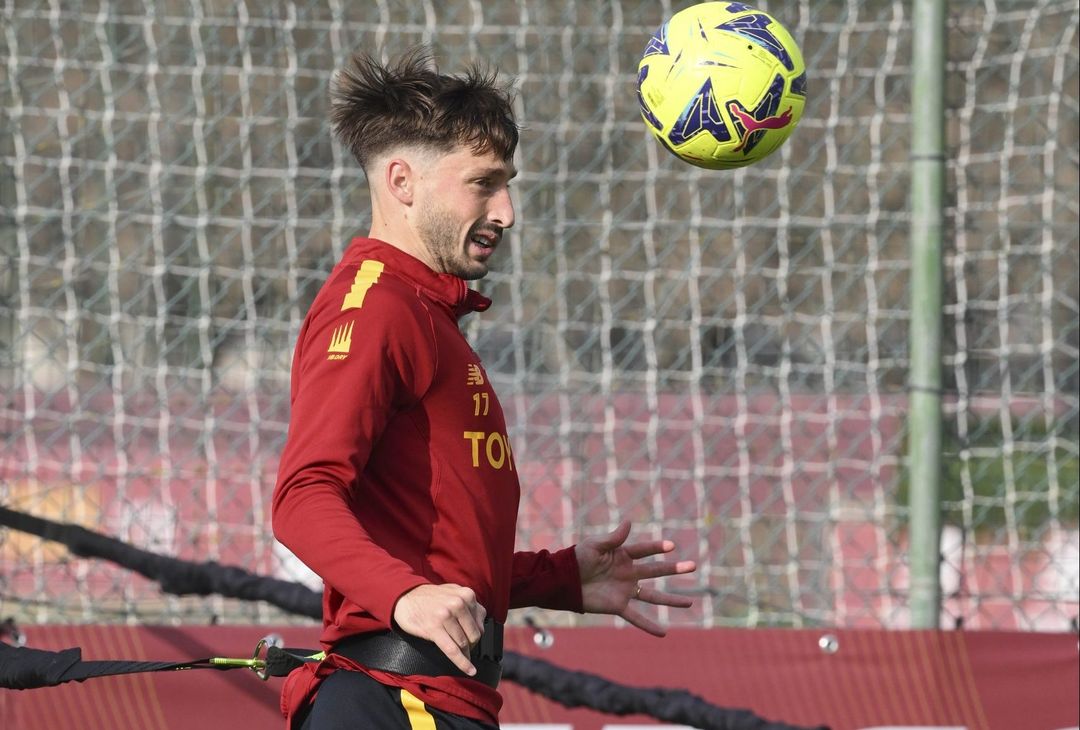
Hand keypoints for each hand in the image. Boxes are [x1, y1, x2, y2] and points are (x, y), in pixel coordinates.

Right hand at [392, 583, 486, 675]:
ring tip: (462, 656)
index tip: (471, 640)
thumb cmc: (431, 598)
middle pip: (474, 635)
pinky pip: (452, 650)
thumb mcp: (454, 592)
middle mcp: (458, 603)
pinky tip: (470, 670)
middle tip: (464, 648)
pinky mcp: (434, 628)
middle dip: (471, 645)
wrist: (405, 598)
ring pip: (463, 644)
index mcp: (466, 595)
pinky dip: (462, 663)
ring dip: (465, 654)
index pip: (480, 623)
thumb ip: (469, 605)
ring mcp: (446, 615)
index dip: (477, 635)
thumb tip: (481, 624)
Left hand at [575, 521, 696, 636]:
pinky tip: (664, 633)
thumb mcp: (595, 546)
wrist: (564, 581)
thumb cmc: (577, 559)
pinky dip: (649, 625)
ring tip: (690, 603)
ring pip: (653, 596)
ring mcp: (625, 590)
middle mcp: (628, 573)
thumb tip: (629, 522)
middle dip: (675, 569)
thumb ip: (613, 538)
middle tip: (693, 566)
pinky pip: (636, 617)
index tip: (671, 546)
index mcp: (623, 555)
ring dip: (671, 600)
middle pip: (656, 571)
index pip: (644, 550)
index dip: (657, 547)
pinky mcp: (618, 605)